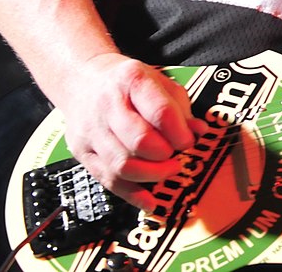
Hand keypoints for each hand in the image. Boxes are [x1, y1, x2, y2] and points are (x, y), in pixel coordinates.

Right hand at [57, 53, 207, 210]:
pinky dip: (132, 195)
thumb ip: (181, 108)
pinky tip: (149, 200)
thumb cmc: (128, 83)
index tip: (189, 141)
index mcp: (132, 81)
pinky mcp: (83, 153)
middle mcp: (108, 106)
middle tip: (177, 157)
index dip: (180, 133)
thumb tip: (199, 132)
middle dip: (166, 156)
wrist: (83, 81)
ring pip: (122, 165)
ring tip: (168, 171)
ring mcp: (92, 131)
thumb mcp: (160, 82)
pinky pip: (108, 181)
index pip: (161, 113)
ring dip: (152, 175)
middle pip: (140, 142)